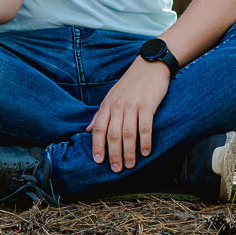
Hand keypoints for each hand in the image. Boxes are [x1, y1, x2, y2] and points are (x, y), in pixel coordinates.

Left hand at [86, 57, 170, 171]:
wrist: (149, 65)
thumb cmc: (130, 84)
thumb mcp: (111, 97)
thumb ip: (100, 114)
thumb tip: (87, 130)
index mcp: (107, 105)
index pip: (98, 128)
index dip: (97, 146)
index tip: (98, 161)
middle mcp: (117, 106)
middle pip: (112, 134)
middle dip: (113, 154)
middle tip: (116, 169)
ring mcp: (132, 105)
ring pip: (128, 133)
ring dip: (128, 151)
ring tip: (130, 165)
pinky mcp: (147, 104)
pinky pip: (145, 126)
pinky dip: (145, 141)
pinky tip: (145, 152)